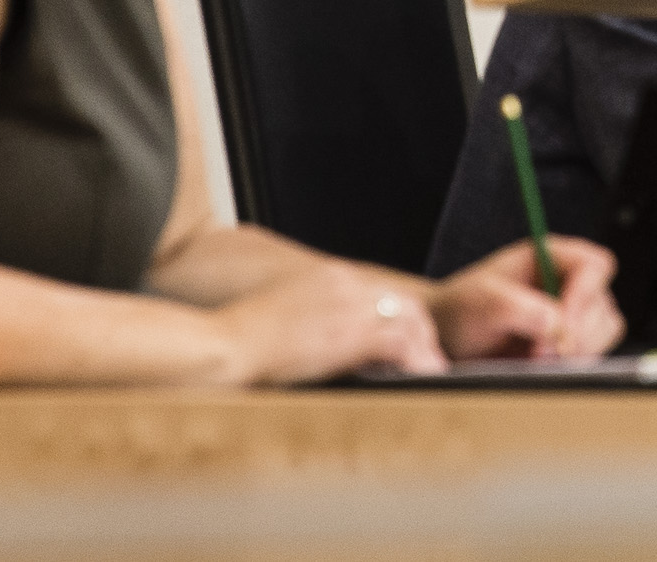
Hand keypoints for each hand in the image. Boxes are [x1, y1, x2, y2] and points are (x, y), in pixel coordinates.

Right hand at [214, 259, 443, 385]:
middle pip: (404, 302)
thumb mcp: (282, 322)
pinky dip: (416, 361)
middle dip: (420, 332)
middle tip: (429, 359)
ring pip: (410, 320)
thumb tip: (324, 347)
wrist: (226, 344)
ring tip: (430, 373)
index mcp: (328, 278)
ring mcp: (352, 304)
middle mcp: (346, 284)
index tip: (409, 340)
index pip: (381, 291)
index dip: (401, 317)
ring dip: (423, 348)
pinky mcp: (353, 331)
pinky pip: (400, 344)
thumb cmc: (239, 343)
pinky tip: (421, 377)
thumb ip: (311, 325)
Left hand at [431, 238, 622, 360]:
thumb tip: (558, 326)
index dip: (585, 295)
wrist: (450, 338)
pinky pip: (593, 353)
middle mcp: (569, 281)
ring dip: (577, 350)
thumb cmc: (463, 308)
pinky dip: (572, 364)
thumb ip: (519, 309)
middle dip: (576, 334)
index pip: (594, 266)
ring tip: (536, 359)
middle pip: (602, 304)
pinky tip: (541, 366)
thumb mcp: (482, 302)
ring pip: (605, 330)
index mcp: (552, 256)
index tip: (563, 327)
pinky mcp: (573, 341)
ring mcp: (574, 312)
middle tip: (539, 353)